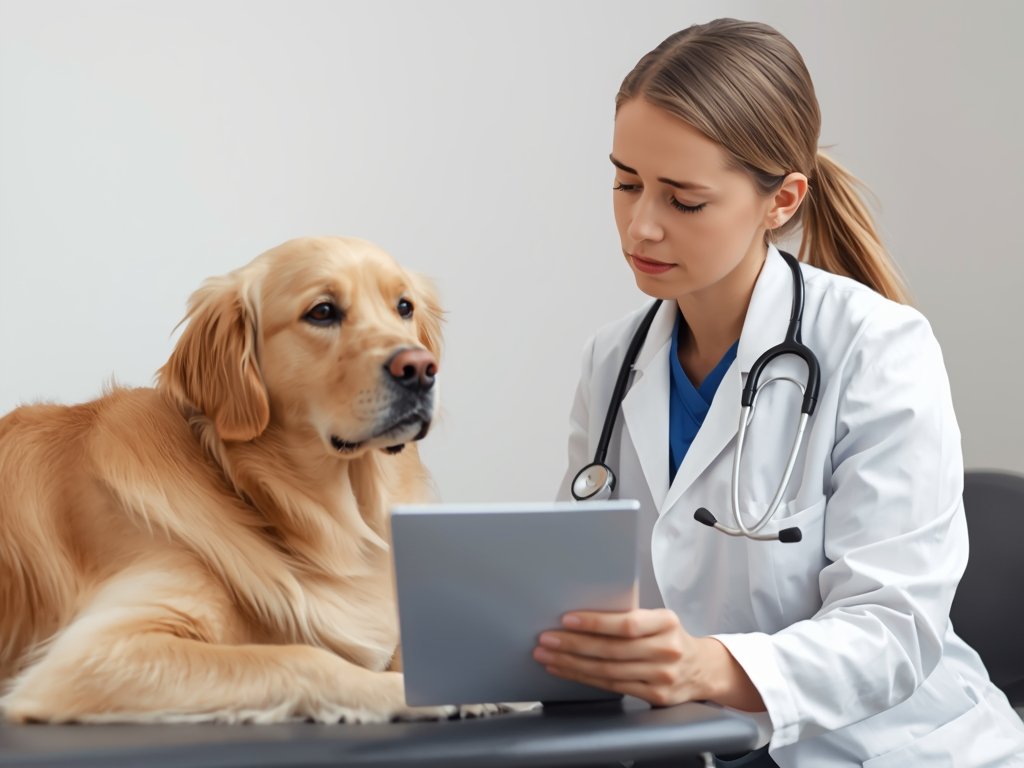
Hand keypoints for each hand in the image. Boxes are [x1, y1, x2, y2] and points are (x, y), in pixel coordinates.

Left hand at [532, 608, 764, 710]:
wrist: (703, 669)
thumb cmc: (670, 637)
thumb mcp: (659, 620)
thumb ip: (631, 618)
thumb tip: (582, 614)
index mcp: (666, 622)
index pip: (627, 624)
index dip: (596, 623)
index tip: (567, 619)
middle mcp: (666, 650)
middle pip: (612, 650)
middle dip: (573, 644)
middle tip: (546, 639)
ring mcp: (662, 677)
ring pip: (608, 671)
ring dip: (572, 663)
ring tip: (548, 655)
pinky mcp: (655, 696)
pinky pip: (612, 687)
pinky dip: (584, 678)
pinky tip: (566, 670)